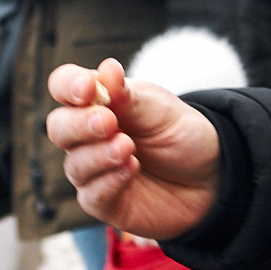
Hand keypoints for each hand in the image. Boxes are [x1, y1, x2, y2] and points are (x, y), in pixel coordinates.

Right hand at [45, 58, 222, 238]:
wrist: (212, 174)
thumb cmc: (180, 133)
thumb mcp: (160, 109)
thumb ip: (129, 96)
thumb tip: (107, 68)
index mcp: (98, 101)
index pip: (64, 86)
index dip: (68, 85)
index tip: (88, 88)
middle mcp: (87, 135)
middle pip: (58, 127)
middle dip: (79, 124)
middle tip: (109, 122)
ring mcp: (93, 169)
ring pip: (74, 164)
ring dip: (99, 155)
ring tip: (128, 147)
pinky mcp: (104, 202)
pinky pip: (92, 195)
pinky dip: (109, 181)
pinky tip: (131, 169)